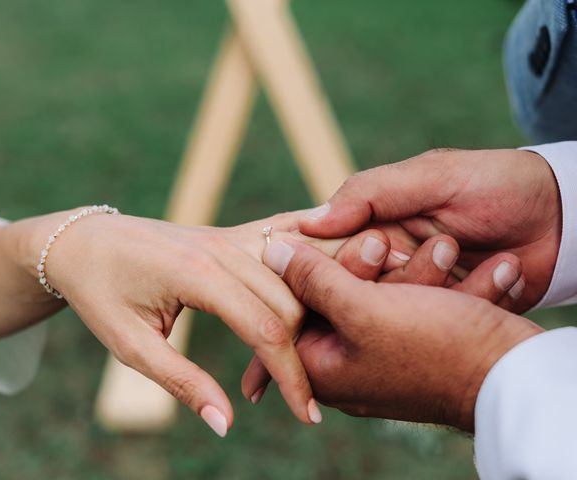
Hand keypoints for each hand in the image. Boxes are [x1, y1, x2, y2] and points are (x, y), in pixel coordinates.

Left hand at [19, 210, 343, 434]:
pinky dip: (316, 250)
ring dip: (319, 306)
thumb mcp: (131, 345)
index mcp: (198, 273)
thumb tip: (226, 425)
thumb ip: (182, 382)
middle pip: (293, 301)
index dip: (291, 377)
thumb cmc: (101, 294)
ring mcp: (232, 235)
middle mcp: (224, 246)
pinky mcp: (234, 233)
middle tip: (312, 394)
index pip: (266, 328)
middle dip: (308, 351)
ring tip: (335, 345)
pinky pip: (286, 237)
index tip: (306, 415)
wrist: (83, 242)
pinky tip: (345, 256)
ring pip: (298, 273)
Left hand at [264, 239, 542, 431]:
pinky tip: (458, 264)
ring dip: (418, 271)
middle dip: (381, 267)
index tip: (354, 242)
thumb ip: (312, 279)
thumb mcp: (363, 309)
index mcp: (321, 365)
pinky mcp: (415, 349)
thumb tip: (271, 252)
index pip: (295, 305)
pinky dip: (436, 287)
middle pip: (342, 298)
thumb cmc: (434, 348)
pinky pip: (414, 307)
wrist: (513, 378)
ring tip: (448, 249)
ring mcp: (382, 358)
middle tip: (397, 243)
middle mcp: (347, 366)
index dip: (318, 266)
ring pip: (384, 297)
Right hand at [299, 149, 560, 310]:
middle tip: (445, 244)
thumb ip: (369, 193)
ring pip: (396, 312)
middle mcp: (383, 261)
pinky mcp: (442, 315)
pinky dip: (473, 300)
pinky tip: (501, 271)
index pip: (325, 249)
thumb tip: (308, 221)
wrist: (560, 219)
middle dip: (399, 275)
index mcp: (370, 223)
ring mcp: (413, 290)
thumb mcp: (432, 176)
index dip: (332, 259)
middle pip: (356, 289)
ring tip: (472, 250)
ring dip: (442, 285)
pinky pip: (437, 325)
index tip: (368, 251)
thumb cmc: (495, 184)